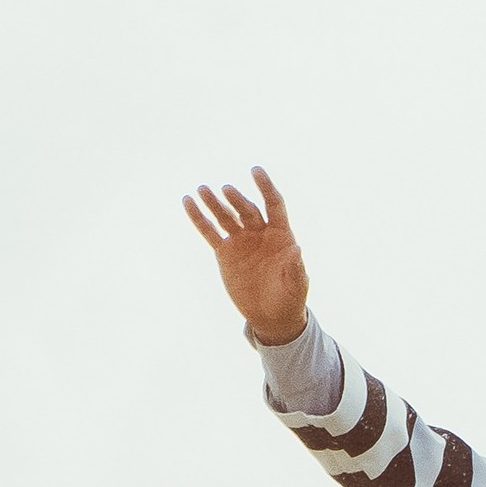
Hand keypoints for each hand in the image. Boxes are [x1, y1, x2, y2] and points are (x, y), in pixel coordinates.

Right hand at [183, 170, 309, 344]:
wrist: (271, 315)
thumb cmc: (290, 298)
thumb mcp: (297, 285)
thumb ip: (296, 267)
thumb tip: (297, 248)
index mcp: (280, 234)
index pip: (273, 204)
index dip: (266, 187)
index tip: (255, 171)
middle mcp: (259, 232)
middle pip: (246, 209)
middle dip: (236, 200)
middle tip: (226, 190)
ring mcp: (241, 241)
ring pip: (226, 217)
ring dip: (214, 203)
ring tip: (202, 190)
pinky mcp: (225, 252)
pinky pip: (210, 232)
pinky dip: (199, 218)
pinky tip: (188, 202)